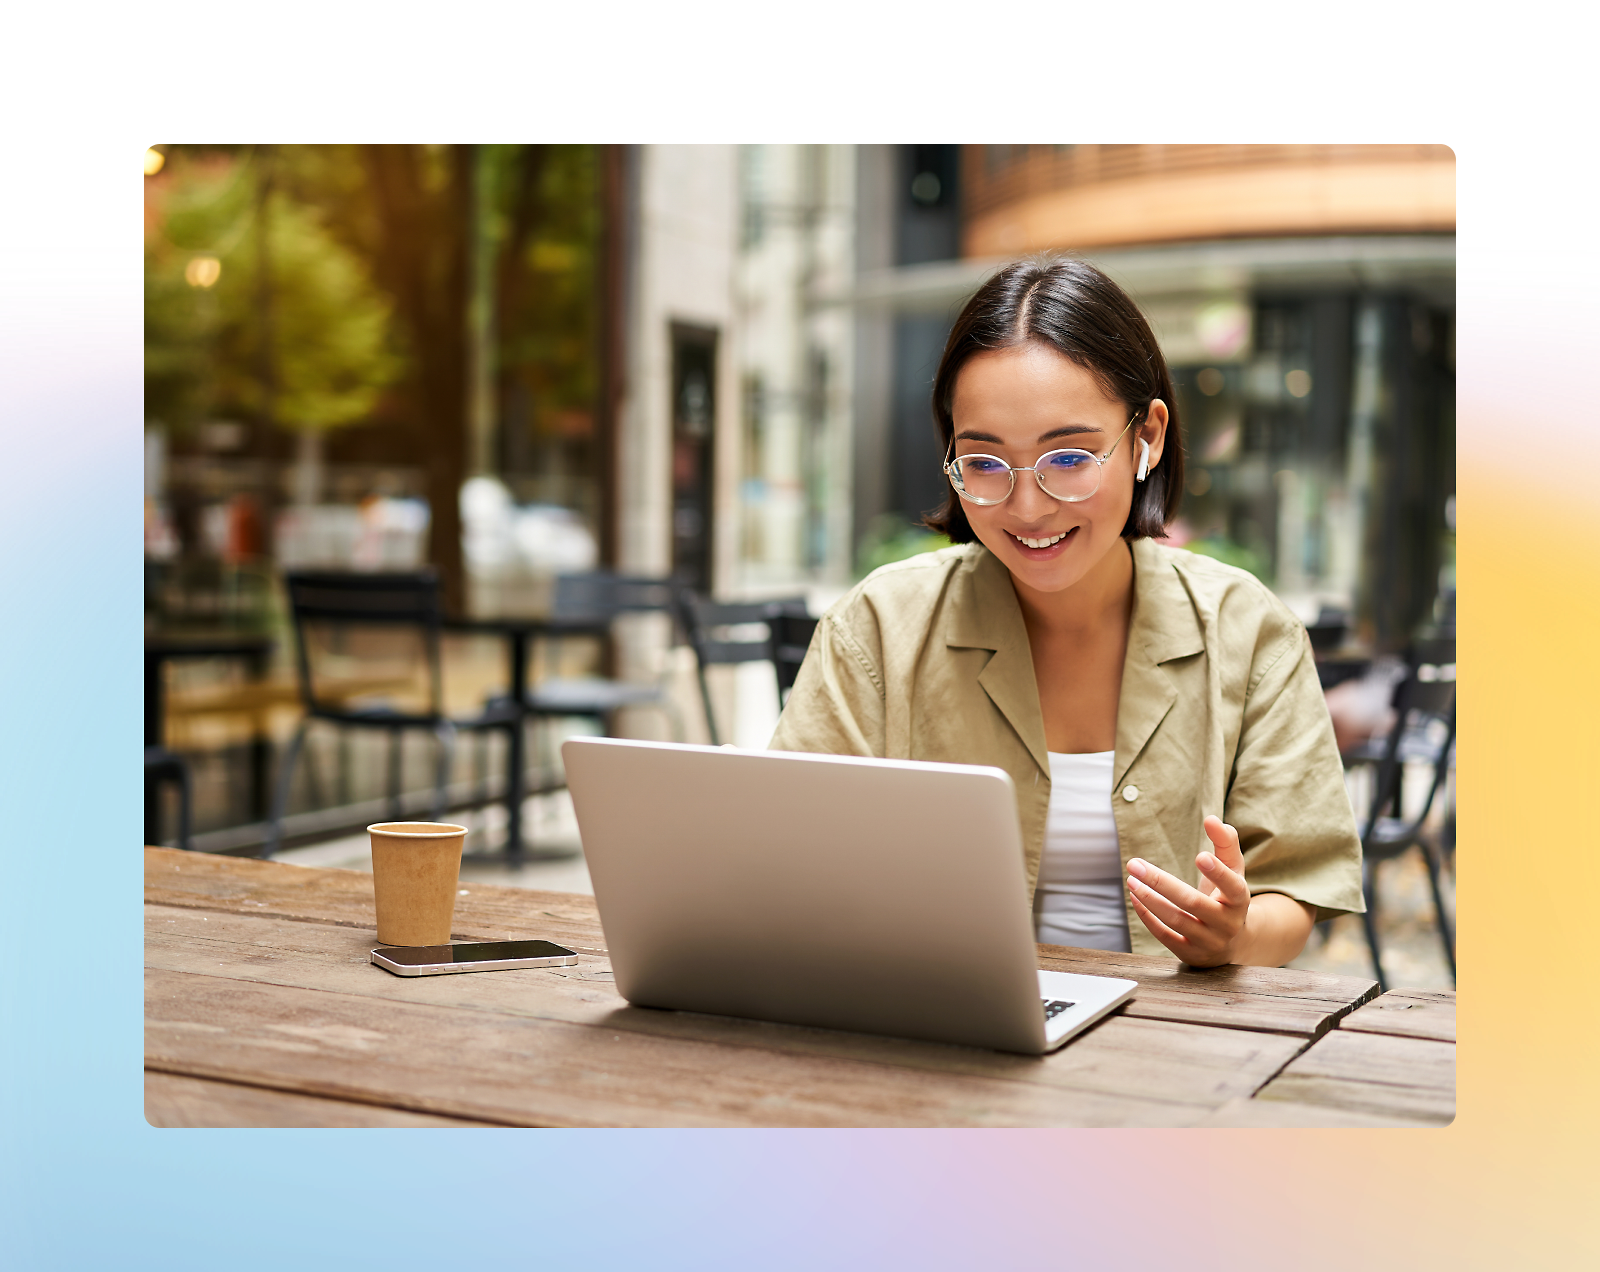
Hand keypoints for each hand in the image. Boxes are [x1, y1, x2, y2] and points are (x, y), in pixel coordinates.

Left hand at [1125, 815, 1249, 967]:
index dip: (1217, 873)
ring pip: (1176, 920)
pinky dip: (1147, 917)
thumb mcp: (1233, 870)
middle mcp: (1226, 924)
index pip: (1232, 886)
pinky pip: (1165, 936)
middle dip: (1161, 882)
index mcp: (1240, 901)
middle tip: (1134, 864)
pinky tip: (1135, 897)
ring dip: (1149, 899)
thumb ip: (1225, 842)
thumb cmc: (1227, 896)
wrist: (1233, 942)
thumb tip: (1212, 819)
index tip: (1199, 855)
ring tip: (1131, 880)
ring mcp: (1208, 942)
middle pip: (1192, 903)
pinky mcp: (1191, 954)